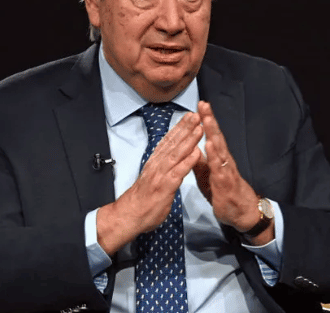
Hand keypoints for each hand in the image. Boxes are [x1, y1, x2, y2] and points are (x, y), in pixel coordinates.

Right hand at [96, 111, 203, 254]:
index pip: (168, 141)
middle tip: (196, 114)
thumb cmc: (143, 200)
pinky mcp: (165, 186)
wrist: (129, 216)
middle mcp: (157, 165)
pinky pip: (179, 172)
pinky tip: (197, 152)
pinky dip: (188, 161)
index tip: (188, 117)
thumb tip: (169, 159)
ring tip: (199, 127)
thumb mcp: (152, 179)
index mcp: (155, 162)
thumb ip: (161, 168)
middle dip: (185, 127)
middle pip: (173, 142)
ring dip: (189, 139)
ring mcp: (161, 174)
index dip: (179, 128)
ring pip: (177, 153)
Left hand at [194, 101, 273, 243]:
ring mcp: (227, 170)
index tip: (199, 106)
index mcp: (219, 158)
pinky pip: (220, 166)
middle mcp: (224, 160)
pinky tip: (210, 145)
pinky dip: (215, 154)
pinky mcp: (226, 181)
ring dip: (213, 133)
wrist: (243, 213)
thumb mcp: (208, 177)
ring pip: (220, 148)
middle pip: (216, 136)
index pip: (211, 135)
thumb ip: (200, 163)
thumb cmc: (226, 194)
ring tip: (206, 119)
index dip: (205, 121)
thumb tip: (191, 150)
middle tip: (203, 104)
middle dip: (210, 120)